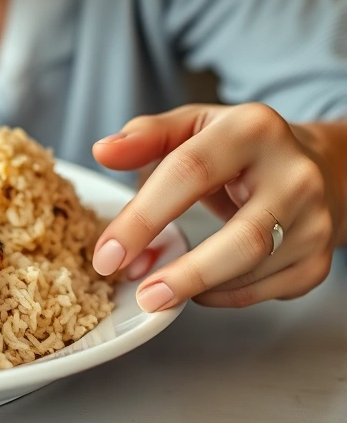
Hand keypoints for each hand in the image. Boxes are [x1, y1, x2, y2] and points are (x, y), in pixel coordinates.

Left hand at [92, 103, 341, 310]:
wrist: (316, 166)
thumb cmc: (239, 148)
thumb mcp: (192, 127)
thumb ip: (145, 137)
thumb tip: (103, 151)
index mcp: (253, 130)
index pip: (190, 173)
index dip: (142, 218)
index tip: (107, 255)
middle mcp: (295, 175)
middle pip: (243, 238)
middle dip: (187, 274)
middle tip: (142, 295)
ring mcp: (314, 220)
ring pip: (254, 269)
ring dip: (198, 287)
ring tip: (158, 289)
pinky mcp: (319, 259)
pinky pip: (265, 290)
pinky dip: (223, 295)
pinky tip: (198, 288)